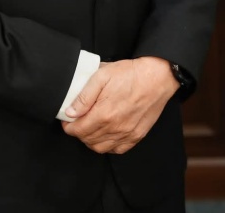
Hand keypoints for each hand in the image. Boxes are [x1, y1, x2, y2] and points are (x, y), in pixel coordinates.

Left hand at [61, 57, 178, 153]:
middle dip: (78, 132)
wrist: (157, 77)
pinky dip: (108, 146)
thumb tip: (70, 113)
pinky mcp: (137, 135)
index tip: (67, 120)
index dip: (68, 126)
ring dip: (91, 140)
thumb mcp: (101, 76)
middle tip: (77, 122)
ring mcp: (127, 133)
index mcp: (104, 114)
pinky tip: (106, 135)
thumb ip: (84, 96)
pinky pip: (118, 149)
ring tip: (89, 128)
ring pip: (101, 148)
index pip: (78, 130)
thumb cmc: (130, 74)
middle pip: (87, 140)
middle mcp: (115, 128)